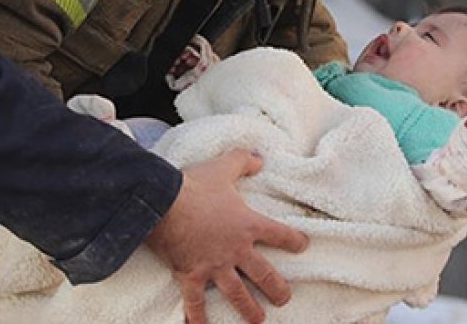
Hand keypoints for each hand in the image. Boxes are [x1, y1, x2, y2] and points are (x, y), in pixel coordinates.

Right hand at [146, 149, 308, 323]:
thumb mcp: (223, 167)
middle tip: (285, 299)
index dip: (294, 240)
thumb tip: (259, 159)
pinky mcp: (191, 275)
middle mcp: (236, 250)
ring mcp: (214, 266)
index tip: (303, 246)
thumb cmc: (194, 185)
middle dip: (277, 289)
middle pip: (264, 274)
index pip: (280, 234)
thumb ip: (243, 161)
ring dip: (249, 309)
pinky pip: (196, 302)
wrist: (163, 203)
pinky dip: (198, 318)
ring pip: (237, 294)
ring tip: (258, 320)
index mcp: (247, 224)